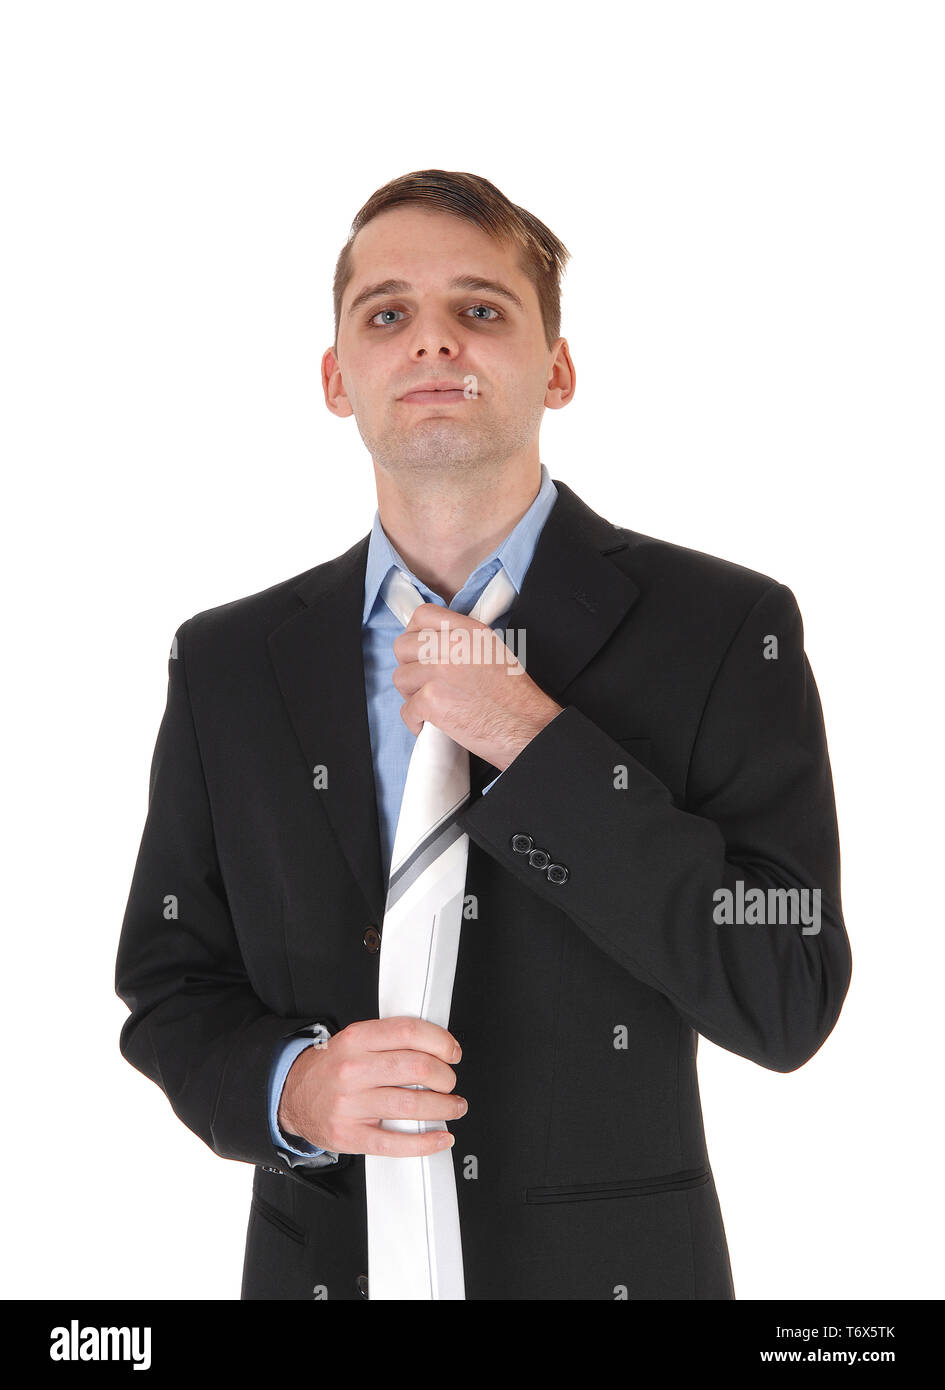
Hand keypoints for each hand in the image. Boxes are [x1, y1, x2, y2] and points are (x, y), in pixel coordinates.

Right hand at [277, 1016, 466, 1156]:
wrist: (291, 1095)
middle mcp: (353, 1069)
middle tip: (450, 1082)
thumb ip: (390, 1039)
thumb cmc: (331, 1068)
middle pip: (417, 1067)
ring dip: (444, 1107)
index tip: (452, 1052)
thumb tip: (436, 1046)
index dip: (441, 1041)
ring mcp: (350, 1104)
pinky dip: (426, 1142)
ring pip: (411, 1104)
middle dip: (446, 1076)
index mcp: (357, 1039)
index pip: (409, 1032)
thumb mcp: (354, 1041)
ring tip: (453, 1106)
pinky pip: (395, 1142)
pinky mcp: (350, 1135)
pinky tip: (440, 1137)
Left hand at [392, 603, 563, 769]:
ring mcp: (439, 672)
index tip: (420, 650)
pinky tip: (433, 725)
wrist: (527, 728)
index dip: (414, 633)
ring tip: (431, 705)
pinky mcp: (432, 701)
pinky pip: (406, 709)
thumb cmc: (515, 698)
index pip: (423, 615)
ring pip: (400, 678)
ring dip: (411, 694)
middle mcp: (453, 646)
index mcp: (470, 631)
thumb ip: (464, 642)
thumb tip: (435, 646)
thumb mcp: (494, 652)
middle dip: (409, 666)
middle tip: (423, 683)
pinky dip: (416, 721)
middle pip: (403, 646)